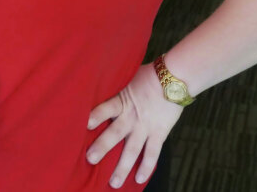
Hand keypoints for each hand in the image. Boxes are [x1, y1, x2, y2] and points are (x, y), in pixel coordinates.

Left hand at [86, 64, 182, 187]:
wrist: (173, 79)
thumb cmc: (147, 75)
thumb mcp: (126, 78)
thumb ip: (114, 88)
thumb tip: (96, 85)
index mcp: (122, 99)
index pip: (105, 108)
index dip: (95, 116)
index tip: (83, 125)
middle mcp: (132, 115)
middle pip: (115, 133)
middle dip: (102, 147)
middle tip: (90, 159)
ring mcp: (145, 126)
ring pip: (132, 150)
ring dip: (122, 167)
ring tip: (114, 183)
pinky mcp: (159, 133)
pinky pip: (152, 153)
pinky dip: (146, 167)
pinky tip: (139, 179)